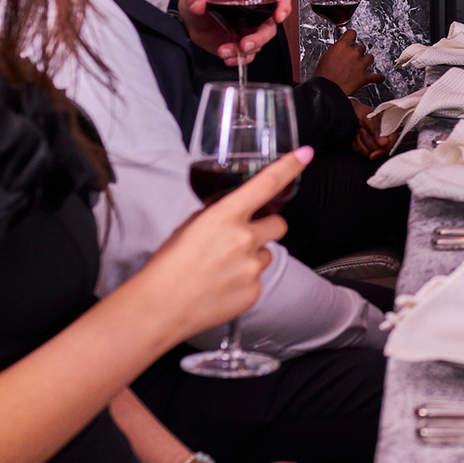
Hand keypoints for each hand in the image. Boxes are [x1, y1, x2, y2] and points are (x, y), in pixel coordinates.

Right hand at [131, 148, 306, 339]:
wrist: (158, 308)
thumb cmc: (167, 267)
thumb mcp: (188, 228)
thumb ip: (216, 215)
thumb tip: (231, 213)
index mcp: (225, 216)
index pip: (266, 184)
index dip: (289, 166)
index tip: (305, 154)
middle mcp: (244, 239)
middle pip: (279, 223)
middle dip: (265, 228)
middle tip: (242, 239)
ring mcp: (252, 267)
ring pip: (268, 253)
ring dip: (253, 256)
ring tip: (223, 269)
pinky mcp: (254, 292)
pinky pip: (259, 279)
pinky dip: (245, 281)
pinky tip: (222, 286)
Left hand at [178, 0, 291, 65]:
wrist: (189, 19)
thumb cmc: (199, 0)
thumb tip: (197, 4)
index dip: (283, 5)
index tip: (278, 16)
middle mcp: (253, 15)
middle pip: (269, 28)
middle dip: (259, 39)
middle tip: (244, 45)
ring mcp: (247, 31)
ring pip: (258, 45)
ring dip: (243, 52)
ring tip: (224, 51)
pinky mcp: (239, 45)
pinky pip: (246, 56)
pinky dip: (238, 60)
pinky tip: (227, 57)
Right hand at [312, 29, 385, 95]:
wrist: (326, 90)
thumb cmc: (323, 75)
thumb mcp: (325, 57)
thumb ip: (336, 50)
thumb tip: (340, 50)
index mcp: (342, 46)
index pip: (351, 33)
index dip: (351, 36)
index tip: (351, 39)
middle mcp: (354, 53)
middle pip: (361, 46)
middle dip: (357, 51)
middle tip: (352, 57)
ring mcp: (361, 64)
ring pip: (370, 57)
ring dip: (366, 61)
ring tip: (362, 65)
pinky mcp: (365, 77)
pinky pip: (377, 76)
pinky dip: (378, 77)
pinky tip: (378, 77)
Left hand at [352, 100, 395, 159]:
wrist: (351, 113)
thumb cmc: (363, 112)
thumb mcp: (370, 119)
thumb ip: (377, 131)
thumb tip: (384, 143)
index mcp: (390, 128)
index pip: (391, 143)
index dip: (383, 150)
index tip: (374, 154)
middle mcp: (384, 137)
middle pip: (378, 149)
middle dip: (367, 139)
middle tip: (363, 129)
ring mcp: (374, 142)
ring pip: (368, 152)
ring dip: (360, 141)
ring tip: (359, 130)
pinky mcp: (365, 146)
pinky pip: (360, 151)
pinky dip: (355, 144)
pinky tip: (356, 136)